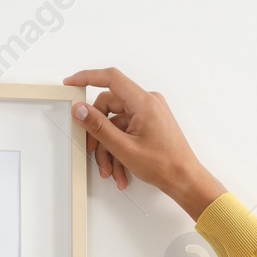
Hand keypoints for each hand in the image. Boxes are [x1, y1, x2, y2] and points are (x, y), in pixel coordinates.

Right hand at [62, 67, 226, 219]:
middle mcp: (147, 103)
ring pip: (116, 125)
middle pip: (109, 107)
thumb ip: (99, 126)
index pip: (110, 78)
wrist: (185, 179)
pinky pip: (125, 132)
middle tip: (92, 151)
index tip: (71, 82)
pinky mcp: (148, 124)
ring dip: (109, 149)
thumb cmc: (165, 165)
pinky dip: (119, 150)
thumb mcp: (124, 147)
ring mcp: (148, 114)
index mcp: (144, 102)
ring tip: (111, 171)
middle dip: (99, 134)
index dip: (87, 78)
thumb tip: (80, 109)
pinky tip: (120, 170)